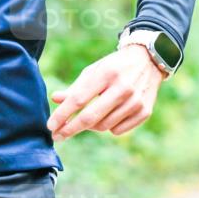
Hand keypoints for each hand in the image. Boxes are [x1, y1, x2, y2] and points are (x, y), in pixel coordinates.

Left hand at [46, 45, 164, 140]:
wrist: (148, 61)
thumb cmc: (114, 67)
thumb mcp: (94, 71)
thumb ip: (75, 88)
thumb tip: (55, 99)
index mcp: (106, 74)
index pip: (79, 99)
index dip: (62, 115)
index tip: (50, 126)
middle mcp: (123, 88)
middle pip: (90, 117)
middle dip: (70, 129)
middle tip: (57, 136)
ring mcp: (135, 101)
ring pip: (103, 126)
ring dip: (90, 126)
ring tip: (89, 118)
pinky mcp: (144, 111)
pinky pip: (117, 130)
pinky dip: (108, 127)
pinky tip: (109, 116)